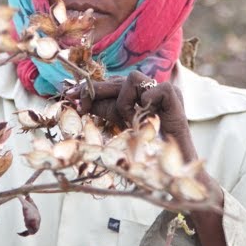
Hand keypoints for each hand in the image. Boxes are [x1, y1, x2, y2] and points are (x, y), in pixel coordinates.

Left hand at [75, 71, 196, 161]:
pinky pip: (150, 89)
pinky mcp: (173, 95)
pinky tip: (148, 116)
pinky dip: (146, 101)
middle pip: (118, 80)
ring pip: (132, 78)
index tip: (71, 94)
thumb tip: (82, 100)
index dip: (93, 88)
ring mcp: (163, 91)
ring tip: (131, 120)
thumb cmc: (147, 149)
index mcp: (139, 96)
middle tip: (79, 102)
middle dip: (95, 91)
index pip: (113, 84)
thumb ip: (106, 110)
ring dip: (125, 101)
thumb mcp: (121, 125)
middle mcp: (151, 90)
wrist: (172, 167)